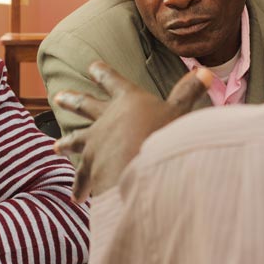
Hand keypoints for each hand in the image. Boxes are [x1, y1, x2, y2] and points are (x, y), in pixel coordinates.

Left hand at [54, 61, 211, 202]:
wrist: (142, 166)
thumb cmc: (163, 136)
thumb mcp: (180, 112)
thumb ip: (189, 93)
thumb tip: (207, 72)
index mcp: (127, 101)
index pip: (114, 82)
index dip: (103, 73)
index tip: (91, 66)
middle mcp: (106, 119)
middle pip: (86, 106)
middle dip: (73, 100)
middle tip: (58, 96)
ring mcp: (95, 143)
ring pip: (76, 140)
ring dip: (66, 142)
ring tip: (56, 146)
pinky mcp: (91, 168)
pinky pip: (82, 178)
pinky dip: (79, 186)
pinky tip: (75, 197)